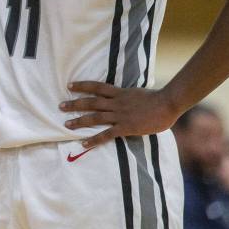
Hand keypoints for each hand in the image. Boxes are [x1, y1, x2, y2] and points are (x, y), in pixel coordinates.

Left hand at [59, 82, 177, 149]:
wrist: (168, 104)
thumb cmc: (158, 99)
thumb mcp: (138, 93)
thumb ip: (128, 96)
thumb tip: (125, 98)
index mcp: (120, 93)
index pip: (97, 87)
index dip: (82, 85)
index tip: (69, 85)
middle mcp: (116, 103)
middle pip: (91, 102)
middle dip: (75, 104)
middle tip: (60, 106)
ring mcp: (120, 115)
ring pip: (95, 117)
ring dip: (79, 121)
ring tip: (66, 125)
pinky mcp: (126, 127)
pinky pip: (106, 134)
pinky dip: (94, 139)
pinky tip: (84, 143)